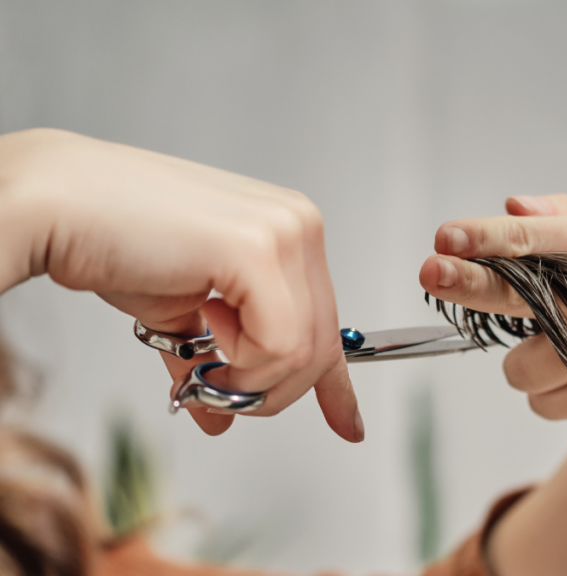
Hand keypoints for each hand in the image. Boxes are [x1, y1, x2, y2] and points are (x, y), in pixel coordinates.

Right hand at [0, 128, 360, 440]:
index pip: (329, 322)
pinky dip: (237, 360)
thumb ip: (213, 360)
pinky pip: (278, 343)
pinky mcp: (258, 249)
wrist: (57, 207)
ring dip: (244, 378)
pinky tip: (200, 320)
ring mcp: (285, 232)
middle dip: (267, 390)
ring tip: (198, 352)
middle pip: (320, 347)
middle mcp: (299, 225)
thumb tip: (221, 417)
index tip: (347, 425)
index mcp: (289, 233)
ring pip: (302, 353)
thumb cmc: (112, 245)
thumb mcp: (181, 314)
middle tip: (213, 391)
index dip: (336, 384)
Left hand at [419, 194, 566, 419]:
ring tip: (557, 346)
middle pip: (524, 294)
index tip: (446, 236)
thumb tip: (514, 205)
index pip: (539, 236)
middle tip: (433, 272)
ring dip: (524, 359)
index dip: (490, 237)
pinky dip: (545, 389)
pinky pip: (539, 402)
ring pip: (522, 366)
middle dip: (473, 284)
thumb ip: (565, 212)